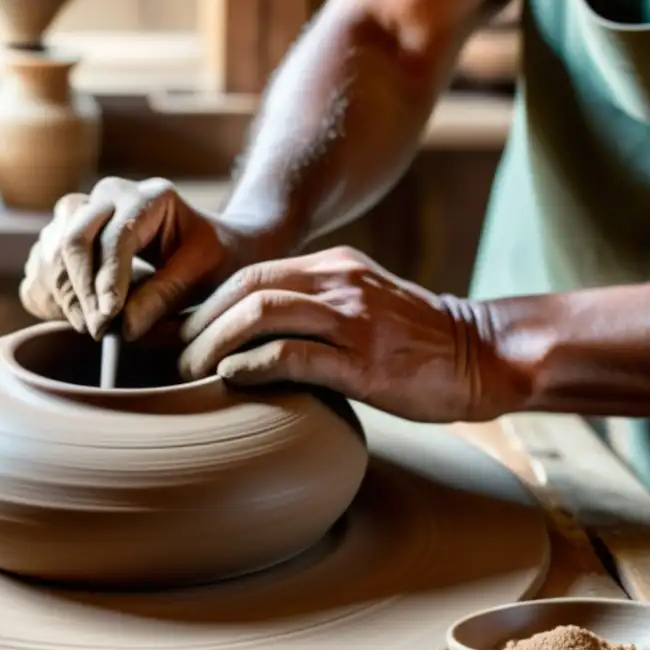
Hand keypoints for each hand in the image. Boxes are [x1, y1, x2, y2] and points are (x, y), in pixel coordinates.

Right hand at [20, 177, 239, 340]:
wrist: (208, 243)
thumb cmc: (213, 256)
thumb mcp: (204, 273)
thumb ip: (165, 296)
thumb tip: (124, 327)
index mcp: (147, 197)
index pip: (114, 239)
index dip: (107, 283)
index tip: (108, 322)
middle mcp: (110, 194)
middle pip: (74, 240)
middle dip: (81, 291)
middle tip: (96, 331)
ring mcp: (86, 209)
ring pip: (53, 248)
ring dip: (64, 294)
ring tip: (89, 326)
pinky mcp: (70, 229)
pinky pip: (43, 260)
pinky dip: (52, 291)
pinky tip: (75, 315)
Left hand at [178, 246, 519, 422]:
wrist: (482, 355)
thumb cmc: (415, 342)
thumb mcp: (363, 307)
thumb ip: (316, 310)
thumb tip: (254, 337)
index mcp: (334, 267)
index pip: (249, 274)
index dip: (203, 303)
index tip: (175, 334)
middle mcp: (339, 283)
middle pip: (244, 288)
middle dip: (196, 323)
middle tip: (168, 357)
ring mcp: (352, 319)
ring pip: (260, 315)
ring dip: (212, 345)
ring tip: (187, 375)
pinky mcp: (364, 360)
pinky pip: (293, 354)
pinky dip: (252, 365)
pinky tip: (230, 381)